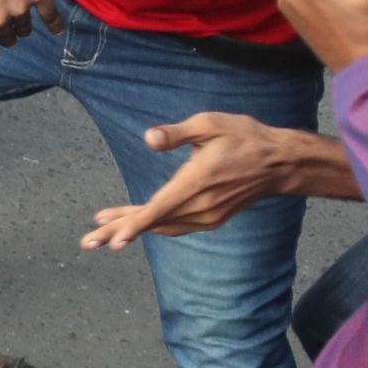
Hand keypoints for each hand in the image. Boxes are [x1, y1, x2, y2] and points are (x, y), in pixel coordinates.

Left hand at [83, 113, 330, 248]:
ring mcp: (207, 215)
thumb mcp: (209, 124)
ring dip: (133, 228)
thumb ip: (176, 133)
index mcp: (196, 183)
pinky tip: (138, 222)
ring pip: (163, 226)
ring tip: (103, 231)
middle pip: (154, 222)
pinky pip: (177, 226)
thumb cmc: (244, 137)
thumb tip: (149, 139)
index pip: (158, 209)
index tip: (113, 241)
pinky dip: (154, 225)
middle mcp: (200, 206)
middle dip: (118, 231)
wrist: (279, 163)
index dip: (133, 225)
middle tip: (87, 242)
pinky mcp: (212, 217)